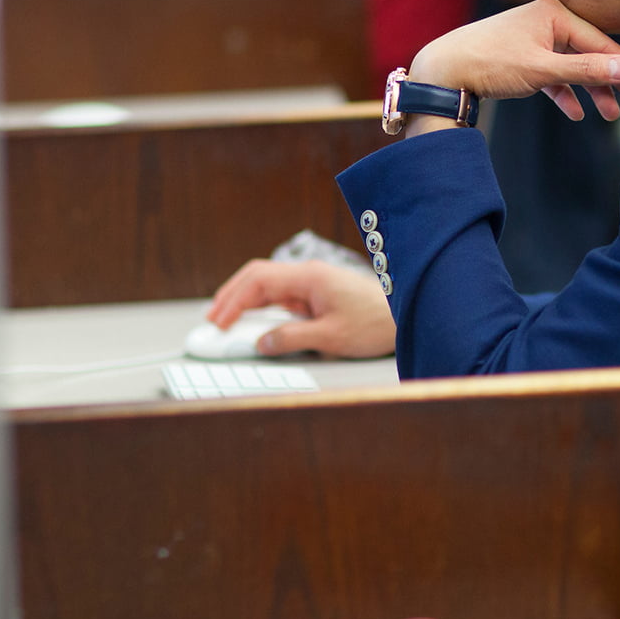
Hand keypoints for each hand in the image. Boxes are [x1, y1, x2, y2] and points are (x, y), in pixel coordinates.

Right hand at [206, 260, 395, 358]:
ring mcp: (312, 284)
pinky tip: (254, 323)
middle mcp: (308, 275)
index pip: (259, 281)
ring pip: (268, 286)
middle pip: (258, 278)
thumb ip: (292, 339)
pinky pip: (282, 298)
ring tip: (225, 322)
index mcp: (309, 277)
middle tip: (212, 321)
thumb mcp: (331, 337)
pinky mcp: (317, 295)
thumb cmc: (376, 322)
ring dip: (245, 302)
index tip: (218, 323)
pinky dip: (263, 309)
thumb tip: (261, 343)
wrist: (407, 315)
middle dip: (232, 297)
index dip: (233, 301)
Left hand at [410, 0, 619, 122]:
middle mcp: (549, 21)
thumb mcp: (543, 70)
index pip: (604, 44)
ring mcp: (536, 40)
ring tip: (612, 115)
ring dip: (594, 92)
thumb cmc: (489, 62)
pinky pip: (555, 75)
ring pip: (575, 67)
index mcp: (556, 14)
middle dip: (619, 82)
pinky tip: (577, 113)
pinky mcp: (524, 57)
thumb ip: (587, 71)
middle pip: (594, 55)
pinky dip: (566, 93)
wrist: (443, 70)